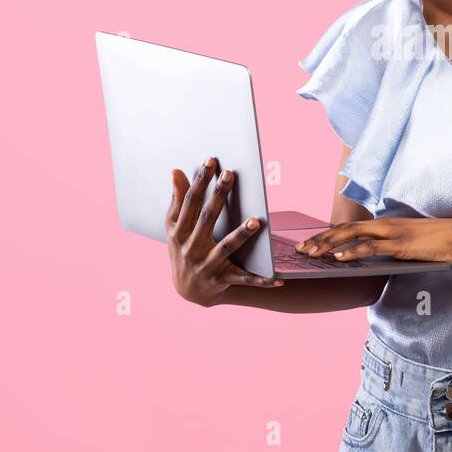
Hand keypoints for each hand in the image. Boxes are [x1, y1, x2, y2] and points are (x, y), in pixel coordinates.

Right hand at [165, 157, 282, 306]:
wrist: (188, 290)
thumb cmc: (183, 249)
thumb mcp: (175, 227)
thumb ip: (177, 200)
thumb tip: (175, 171)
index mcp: (178, 232)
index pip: (190, 202)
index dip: (199, 181)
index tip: (211, 161)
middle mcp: (189, 248)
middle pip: (206, 219)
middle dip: (218, 196)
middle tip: (230, 175)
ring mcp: (205, 265)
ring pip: (225, 248)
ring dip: (241, 235)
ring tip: (256, 221)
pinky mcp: (221, 280)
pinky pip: (243, 279)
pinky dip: (260, 279)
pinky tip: (277, 279)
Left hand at [292, 217, 451, 264]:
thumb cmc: (436, 240)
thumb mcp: (407, 241)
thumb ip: (389, 247)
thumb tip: (372, 259)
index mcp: (384, 223)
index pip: (349, 227)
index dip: (327, 234)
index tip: (310, 242)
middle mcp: (384, 224)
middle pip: (344, 229)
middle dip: (320, 239)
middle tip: (300, 249)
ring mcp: (391, 233)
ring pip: (352, 236)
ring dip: (329, 245)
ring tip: (311, 254)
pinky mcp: (399, 244)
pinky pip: (371, 248)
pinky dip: (353, 252)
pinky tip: (339, 258)